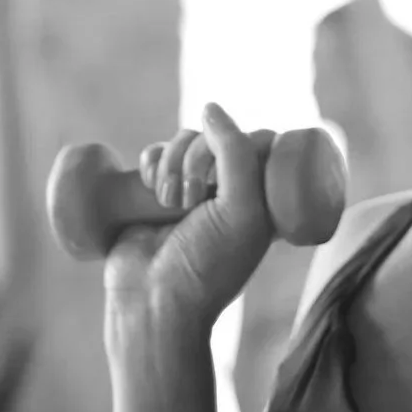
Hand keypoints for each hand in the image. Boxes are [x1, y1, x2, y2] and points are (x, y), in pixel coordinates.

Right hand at [61, 105, 280, 352]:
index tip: (219, 178)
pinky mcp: (155, 193)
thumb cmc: (206, 265)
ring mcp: (191, 191)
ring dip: (172, 160)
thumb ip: (236, 154)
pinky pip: (156, 154)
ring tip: (168, 200)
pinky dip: (151, 160)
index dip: (236, 145)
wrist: (153, 303)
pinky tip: (149, 184)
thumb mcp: (240, 210)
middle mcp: (229, 191)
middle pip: (218, 136)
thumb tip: (211, 108)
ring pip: (185, 140)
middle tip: (190, 198)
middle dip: (197, 156)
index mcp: (262, 198)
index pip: (258, 141)